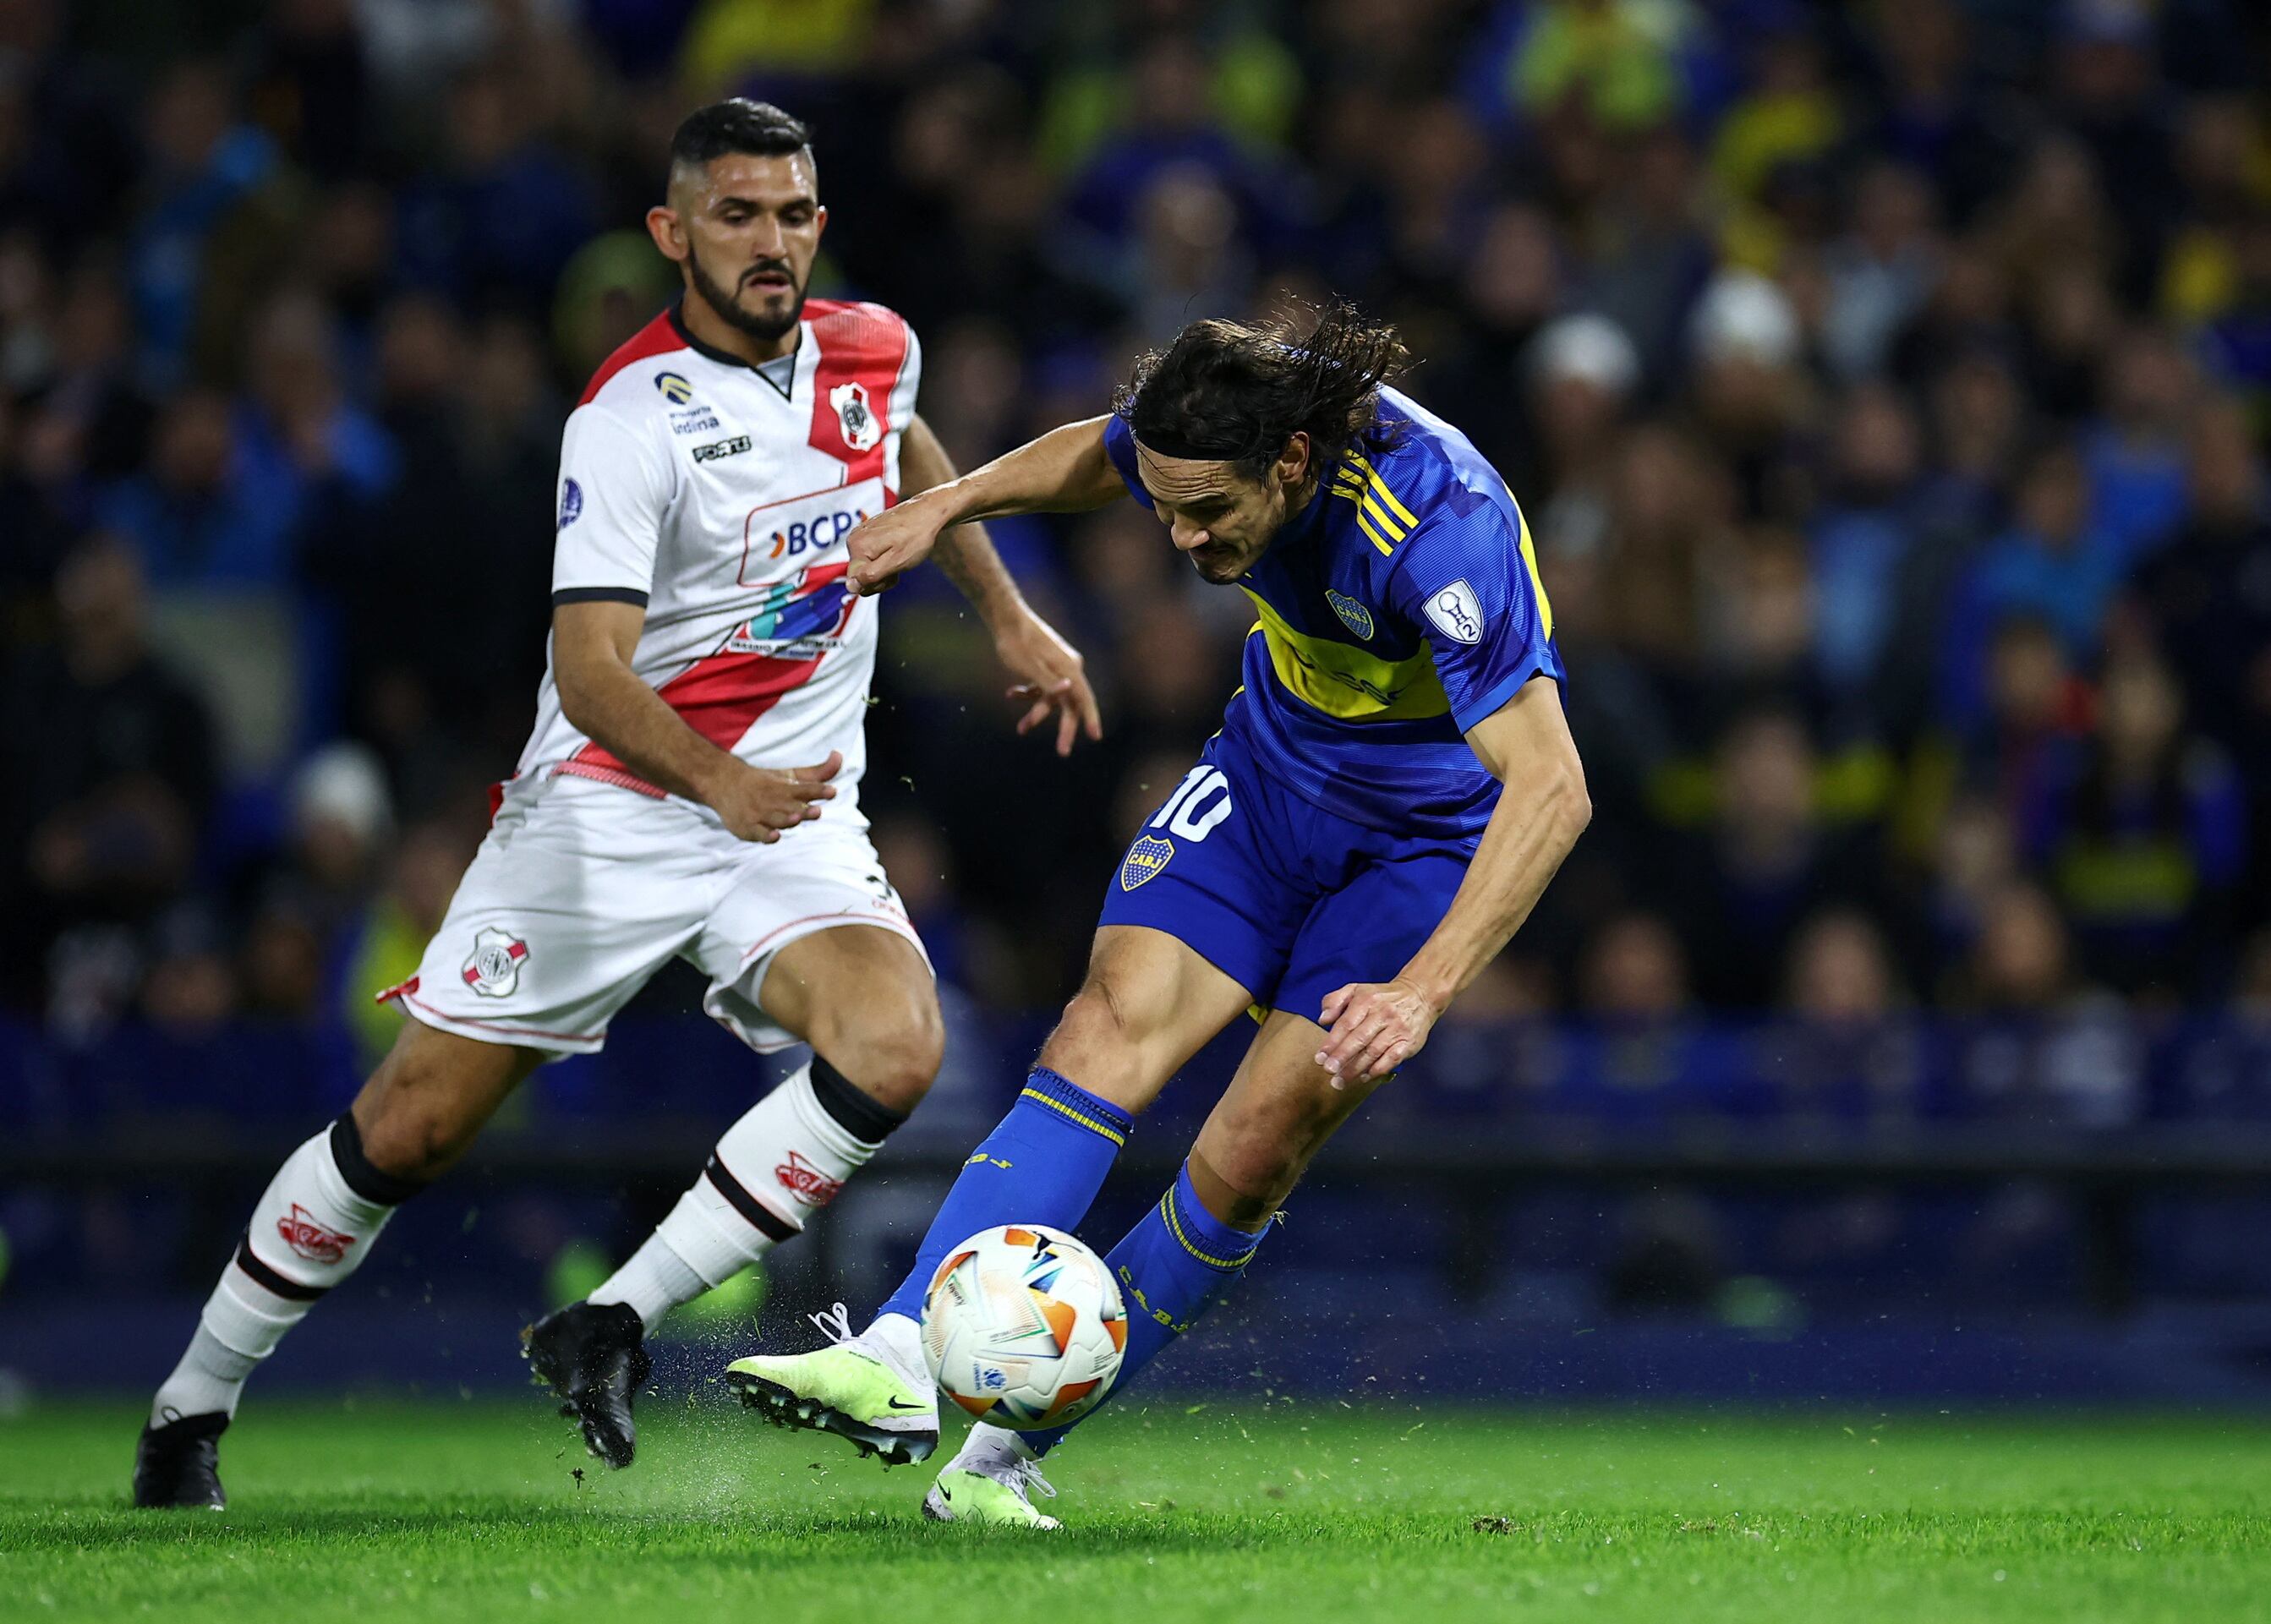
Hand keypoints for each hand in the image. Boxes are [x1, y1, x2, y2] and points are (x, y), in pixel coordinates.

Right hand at [705, 751, 841, 842]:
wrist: (724, 783)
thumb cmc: (765, 783)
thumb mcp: (790, 775)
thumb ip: (817, 772)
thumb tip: (839, 756)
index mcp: (785, 787)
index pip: (805, 789)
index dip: (818, 791)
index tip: (832, 791)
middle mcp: (774, 800)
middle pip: (791, 807)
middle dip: (804, 809)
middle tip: (817, 811)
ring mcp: (760, 814)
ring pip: (776, 819)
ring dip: (787, 819)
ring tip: (797, 818)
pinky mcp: (747, 827)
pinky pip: (757, 833)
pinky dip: (765, 835)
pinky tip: (775, 835)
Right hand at [847, 494, 951, 596]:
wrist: (928, 513)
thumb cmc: (916, 537)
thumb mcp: (895, 562)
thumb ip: (871, 575)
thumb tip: (850, 587)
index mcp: (857, 547)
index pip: (856, 583)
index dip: (877, 584)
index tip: (893, 574)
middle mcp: (854, 539)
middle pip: (860, 576)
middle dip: (880, 577)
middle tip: (899, 565)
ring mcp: (861, 535)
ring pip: (867, 567)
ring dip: (884, 568)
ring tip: (900, 557)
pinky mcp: (868, 533)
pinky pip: (871, 556)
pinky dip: (884, 558)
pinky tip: (897, 551)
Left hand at [993, 607, 1101, 755]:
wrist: (1005, 617)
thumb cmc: (1016, 642)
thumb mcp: (1029, 666)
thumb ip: (1047, 682)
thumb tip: (1069, 691)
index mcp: (1069, 667)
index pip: (1084, 697)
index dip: (1091, 718)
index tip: (1095, 736)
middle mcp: (1068, 667)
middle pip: (1070, 703)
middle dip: (1064, 728)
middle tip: (1062, 752)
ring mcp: (1057, 666)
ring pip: (1052, 697)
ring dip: (1038, 711)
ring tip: (1021, 729)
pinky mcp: (1045, 665)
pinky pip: (1043, 687)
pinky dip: (1029, 694)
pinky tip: (1012, 694)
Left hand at [1314, 977, 1440, 1088]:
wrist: (1419, 995)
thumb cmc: (1381, 997)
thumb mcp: (1356, 989)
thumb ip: (1334, 1000)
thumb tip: (1322, 1020)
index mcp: (1366, 1000)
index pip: (1346, 1024)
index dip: (1332, 1043)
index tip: (1320, 1059)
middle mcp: (1382, 1014)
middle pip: (1359, 1039)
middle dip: (1342, 1057)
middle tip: (1329, 1071)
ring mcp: (1397, 1028)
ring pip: (1374, 1051)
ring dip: (1356, 1068)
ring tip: (1341, 1081)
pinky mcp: (1409, 1042)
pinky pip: (1392, 1058)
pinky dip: (1378, 1069)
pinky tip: (1364, 1076)